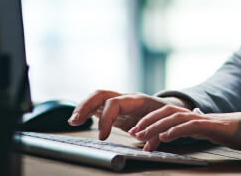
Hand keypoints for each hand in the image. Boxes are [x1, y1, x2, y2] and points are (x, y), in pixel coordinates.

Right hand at [68, 90, 191, 139]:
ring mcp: (118, 101)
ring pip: (96, 98)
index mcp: (137, 100)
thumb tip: (148, 146)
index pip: (116, 103)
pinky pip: (97, 105)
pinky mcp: (113, 108)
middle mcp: (125, 97)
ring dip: (83, 107)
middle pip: (102, 94)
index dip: (106, 118)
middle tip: (76, 121)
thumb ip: (155, 135)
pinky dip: (86, 111)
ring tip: (73, 121)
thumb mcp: (163, 125)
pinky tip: (77, 120)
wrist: (167, 109)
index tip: (103, 136)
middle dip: (87, 106)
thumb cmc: (164, 116)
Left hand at [129, 107, 240, 152]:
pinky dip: (176, 131)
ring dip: (156, 126)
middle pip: (164, 112)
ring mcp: (201, 119)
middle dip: (147, 121)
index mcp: (189, 116)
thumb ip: (191, 126)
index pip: (164, 114)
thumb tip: (180, 126)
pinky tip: (165, 137)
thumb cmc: (227, 131)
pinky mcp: (209, 125)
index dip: (148, 120)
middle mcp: (192, 114)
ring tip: (143, 135)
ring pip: (173, 118)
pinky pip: (189, 126)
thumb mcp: (203, 130)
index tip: (134, 131)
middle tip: (133, 132)